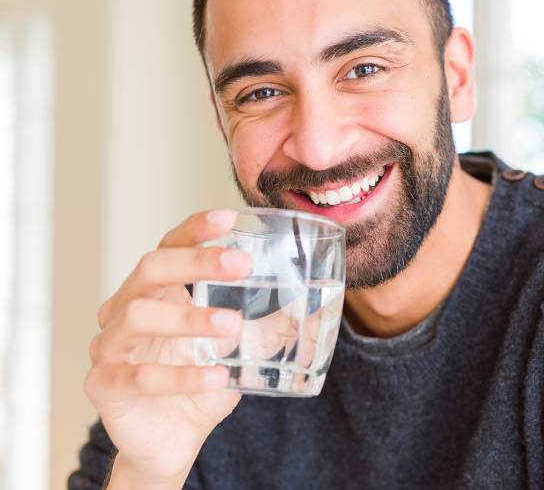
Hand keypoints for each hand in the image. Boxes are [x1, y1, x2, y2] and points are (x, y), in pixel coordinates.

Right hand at [84, 210, 250, 485]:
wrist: (172, 442)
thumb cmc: (202, 384)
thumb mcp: (242, 351)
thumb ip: (272, 327)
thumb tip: (321, 307)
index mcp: (156, 292)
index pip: (168, 247)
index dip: (194, 230)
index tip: (228, 217)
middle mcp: (124, 310)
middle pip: (150, 269)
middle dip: (195, 262)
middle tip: (242, 265)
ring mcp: (109, 347)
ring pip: (139, 316)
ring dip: (189, 317)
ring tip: (232, 326)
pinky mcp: (105, 386)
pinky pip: (141, 376)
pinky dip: (182, 375)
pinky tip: (218, 376)